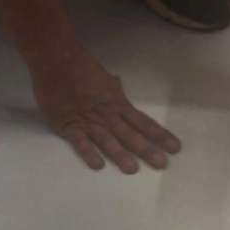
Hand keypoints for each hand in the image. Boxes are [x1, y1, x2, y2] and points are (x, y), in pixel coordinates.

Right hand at [31, 44, 180, 173]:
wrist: (55, 59)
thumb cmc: (80, 67)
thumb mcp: (105, 78)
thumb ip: (114, 89)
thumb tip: (119, 89)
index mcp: (118, 103)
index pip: (143, 121)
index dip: (160, 135)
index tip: (175, 148)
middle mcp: (107, 114)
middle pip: (130, 134)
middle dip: (147, 149)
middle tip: (161, 164)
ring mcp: (88, 121)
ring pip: (108, 140)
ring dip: (120, 154)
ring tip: (132, 169)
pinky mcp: (69, 125)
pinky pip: (80, 141)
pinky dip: (89, 152)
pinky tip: (98, 166)